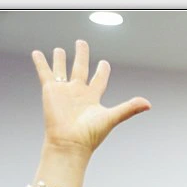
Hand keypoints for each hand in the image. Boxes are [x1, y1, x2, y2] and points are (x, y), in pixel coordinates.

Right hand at [31, 40, 149, 156]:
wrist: (69, 143)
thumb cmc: (90, 135)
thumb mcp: (112, 117)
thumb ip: (129, 108)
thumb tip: (148, 104)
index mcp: (93, 98)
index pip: (99, 80)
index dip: (102, 71)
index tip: (104, 63)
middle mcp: (78, 92)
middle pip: (81, 69)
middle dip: (81, 56)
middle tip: (81, 43)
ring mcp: (64, 91)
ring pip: (61, 69)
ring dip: (60, 59)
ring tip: (59, 49)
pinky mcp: (50, 90)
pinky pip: (45, 72)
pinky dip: (41, 62)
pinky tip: (37, 53)